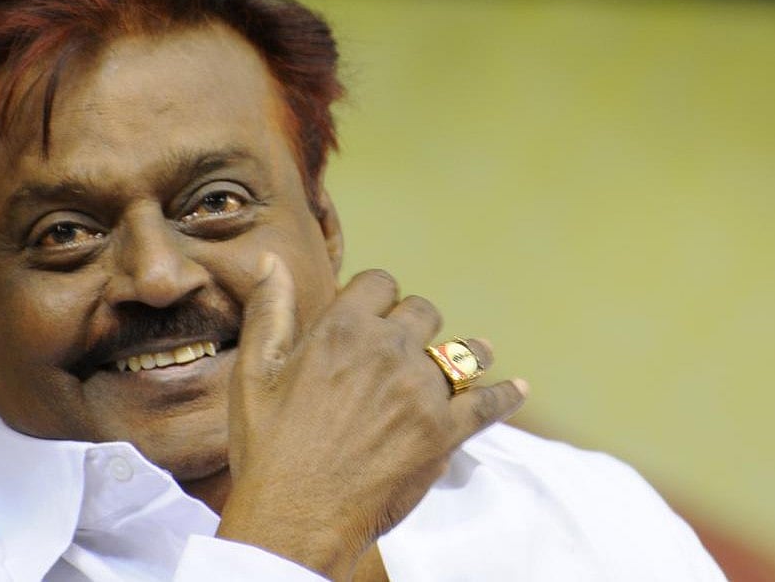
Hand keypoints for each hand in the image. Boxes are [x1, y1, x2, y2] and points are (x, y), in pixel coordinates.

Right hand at [216, 254, 527, 579]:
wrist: (295, 516)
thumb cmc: (267, 447)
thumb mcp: (255, 372)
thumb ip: (269, 310)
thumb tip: (269, 258)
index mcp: (343, 329)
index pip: (380, 283)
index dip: (379, 296)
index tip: (377, 311)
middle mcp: (389, 350)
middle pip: (422, 312)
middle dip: (415, 325)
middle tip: (409, 347)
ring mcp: (421, 391)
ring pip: (462, 351)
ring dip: (466, 351)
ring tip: (476, 352)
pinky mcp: (444, 432)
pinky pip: (487, 402)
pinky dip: (506, 395)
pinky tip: (519, 389)